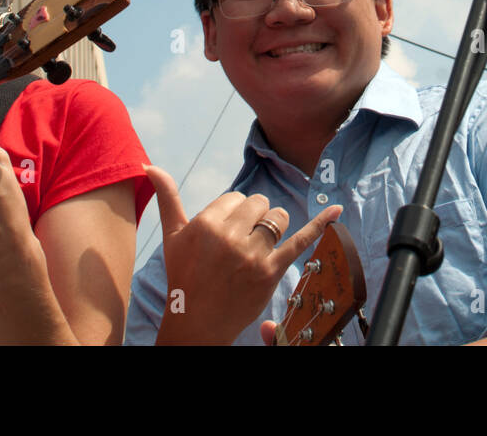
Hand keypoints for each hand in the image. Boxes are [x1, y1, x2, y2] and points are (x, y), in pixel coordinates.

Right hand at [144, 164, 339, 344]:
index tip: (225, 234)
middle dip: (254, 218)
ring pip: (278, 218)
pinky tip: (336, 210)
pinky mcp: (271, 271)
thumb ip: (167, 197)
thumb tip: (149, 165)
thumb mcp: (172, 236)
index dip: (233, 213)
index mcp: (207, 223)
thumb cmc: (183, 275)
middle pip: (259, 204)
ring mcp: (253, 254)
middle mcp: (230, 236)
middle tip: (240, 242)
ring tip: (258, 245)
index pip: (236, 198)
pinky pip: (301, 241)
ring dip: (273, 226)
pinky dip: (321, 224)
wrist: (196, 321)